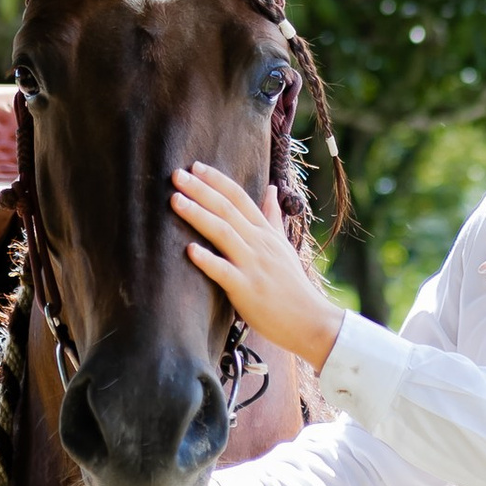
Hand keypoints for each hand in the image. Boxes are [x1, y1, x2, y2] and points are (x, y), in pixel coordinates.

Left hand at [169, 163, 345, 369]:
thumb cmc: (292, 285)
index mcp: (265, 232)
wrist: (309, 319)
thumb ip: (273, 218)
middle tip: (176, 174)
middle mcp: (259, 243)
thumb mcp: (283, 246)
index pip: (240, 197)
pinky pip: (224, 272)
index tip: (195, 166)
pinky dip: (207, 260)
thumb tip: (272, 189)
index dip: (217, 180)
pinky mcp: (247, 290)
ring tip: (175, 200)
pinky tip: (189, 250)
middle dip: (200, 190)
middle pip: (227, 209)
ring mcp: (253, 265)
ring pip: (223, 233)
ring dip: (198, 215)